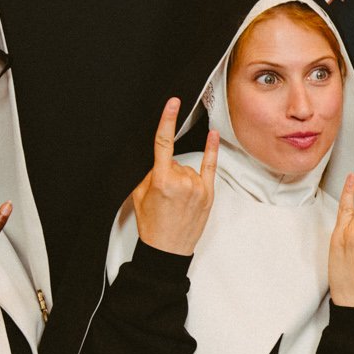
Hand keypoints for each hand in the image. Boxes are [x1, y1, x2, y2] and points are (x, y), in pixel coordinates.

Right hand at [129, 97, 218, 255]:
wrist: (168, 249)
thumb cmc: (152, 225)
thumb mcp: (139, 196)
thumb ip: (149, 173)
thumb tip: (160, 160)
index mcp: (161, 180)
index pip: (163, 143)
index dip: (167, 120)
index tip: (173, 103)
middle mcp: (182, 181)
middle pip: (174, 162)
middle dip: (167, 172)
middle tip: (163, 195)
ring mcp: (198, 187)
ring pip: (187, 168)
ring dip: (181, 177)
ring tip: (176, 200)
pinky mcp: (209, 194)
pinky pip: (210, 166)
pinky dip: (212, 150)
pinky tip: (213, 135)